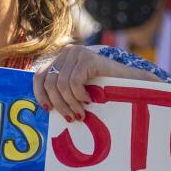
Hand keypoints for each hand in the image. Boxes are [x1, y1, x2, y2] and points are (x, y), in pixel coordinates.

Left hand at [33, 45, 159, 122]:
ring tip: (81, 113)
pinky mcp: (87, 58)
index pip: (39, 76)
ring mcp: (77, 53)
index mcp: (61, 59)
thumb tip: (45, 107)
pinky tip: (89, 100)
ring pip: (61, 84)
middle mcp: (67, 53)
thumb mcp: (78, 90)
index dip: (40, 94)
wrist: (131, 83)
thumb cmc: (104, 90)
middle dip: (58, 104)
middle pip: (49, 82)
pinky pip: (74, 82)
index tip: (48, 110)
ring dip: (70, 104)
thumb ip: (62, 91)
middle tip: (71, 118)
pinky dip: (79, 95)